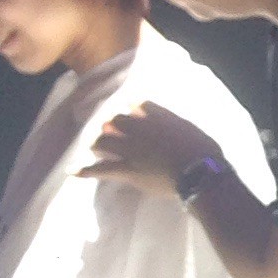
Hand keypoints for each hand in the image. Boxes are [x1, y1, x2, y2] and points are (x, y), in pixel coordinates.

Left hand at [85, 100, 217, 195]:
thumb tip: (158, 115)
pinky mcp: (127, 170)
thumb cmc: (204, 151)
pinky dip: (87, 171)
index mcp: (157, 116)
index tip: (127, 105)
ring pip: (104, 140)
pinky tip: (74, 171)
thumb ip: (172, 119)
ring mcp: (130, 149)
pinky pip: (102, 169)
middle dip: (108, 122)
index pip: (137, 104)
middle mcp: (139, 128)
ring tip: (90, 142)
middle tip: (102, 123)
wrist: (200, 173)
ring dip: (97, 141)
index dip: (130, 105)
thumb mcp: (190, 127)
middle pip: (116, 120)